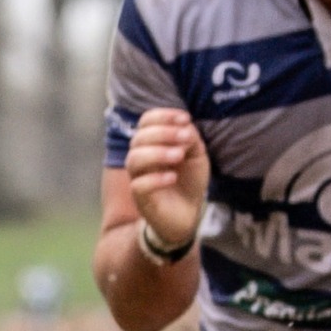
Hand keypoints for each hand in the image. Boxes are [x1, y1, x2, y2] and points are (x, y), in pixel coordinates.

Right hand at [124, 109, 209, 251]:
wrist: (188, 214)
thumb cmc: (189, 180)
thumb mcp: (196, 155)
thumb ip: (190, 138)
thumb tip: (184, 126)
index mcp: (152, 143)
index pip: (146, 121)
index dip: (163, 116)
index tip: (185, 118)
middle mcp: (141, 157)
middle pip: (139, 138)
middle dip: (163, 133)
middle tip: (186, 138)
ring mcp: (138, 178)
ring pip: (134, 160)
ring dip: (158, 154)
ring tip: (179, 156)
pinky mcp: (141, 199)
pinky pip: (138, 185)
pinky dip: (155, 179)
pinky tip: (172, 178)